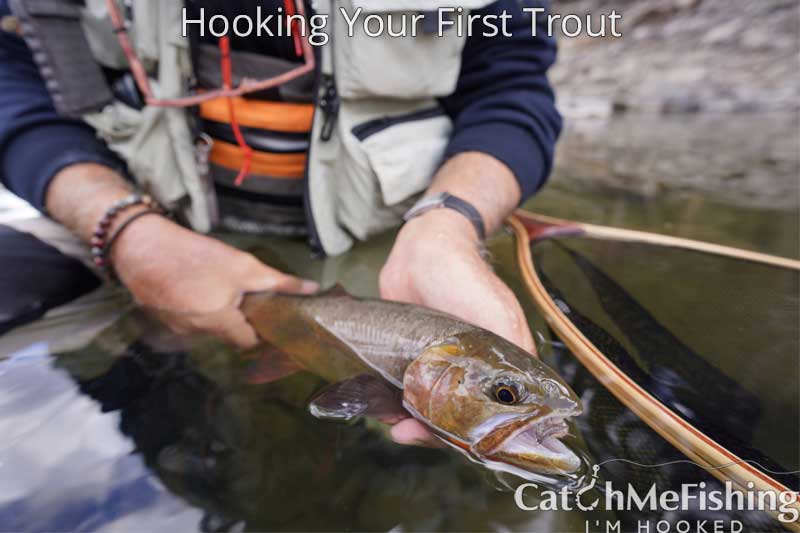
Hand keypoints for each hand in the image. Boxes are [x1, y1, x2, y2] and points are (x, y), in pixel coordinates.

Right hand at [111, 213, 317, 347]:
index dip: (261, 330)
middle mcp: (196, 333)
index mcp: (219, 324)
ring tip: (216, 283)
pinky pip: (187, 316)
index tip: (269, 317)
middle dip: (238, 317)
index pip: (248, 342)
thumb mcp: (244, 267)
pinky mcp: (160, 315)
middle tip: (244, 293)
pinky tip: (194, 283)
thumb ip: (278, 283)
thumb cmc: (195, 257)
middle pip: (228, 333)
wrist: (141, 246)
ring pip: (207, 325)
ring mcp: (175, 327)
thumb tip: (311, 290)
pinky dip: (195, 304)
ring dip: (216, 310)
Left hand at [380, 209, 534, 445]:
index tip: (455, 441)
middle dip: (434, 433)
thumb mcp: (498, 316)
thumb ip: (513, 353)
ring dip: (411, 423)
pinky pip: (403, 390)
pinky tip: (383, 410)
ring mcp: (437, 366)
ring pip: (427, 409)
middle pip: (456, 418)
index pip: (492, 415)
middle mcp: (468, 371)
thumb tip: (528, 401)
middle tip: (410, 434)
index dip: (475, 434)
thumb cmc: (465, 279)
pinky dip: (394, 404)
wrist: (422, 249)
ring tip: (395, 426)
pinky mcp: (409, 358)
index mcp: (496, 367)